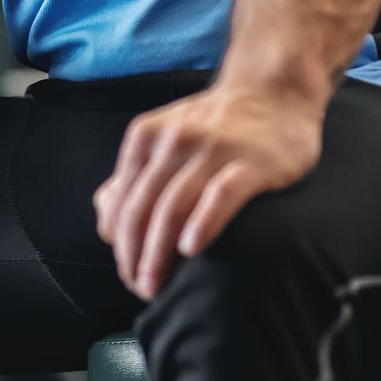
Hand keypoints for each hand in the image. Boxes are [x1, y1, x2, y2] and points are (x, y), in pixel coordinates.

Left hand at [93, 83, 323, 299]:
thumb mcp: (164, 139)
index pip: (123, 199)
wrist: (273, 91)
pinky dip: (203, 222)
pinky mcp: (251, 161)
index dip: (121, 243)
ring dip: (160, 251)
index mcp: (146, 137)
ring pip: (174, 205)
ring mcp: (212, 149)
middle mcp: (173, 140)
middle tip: (141, 289)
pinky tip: (191, 249)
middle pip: (144, 206)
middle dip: (136, 254)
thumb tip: (106, 226)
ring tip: (157, 284)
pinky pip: (221, 194)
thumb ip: (135, 177)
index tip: (126, 274)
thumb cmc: (215, 126)